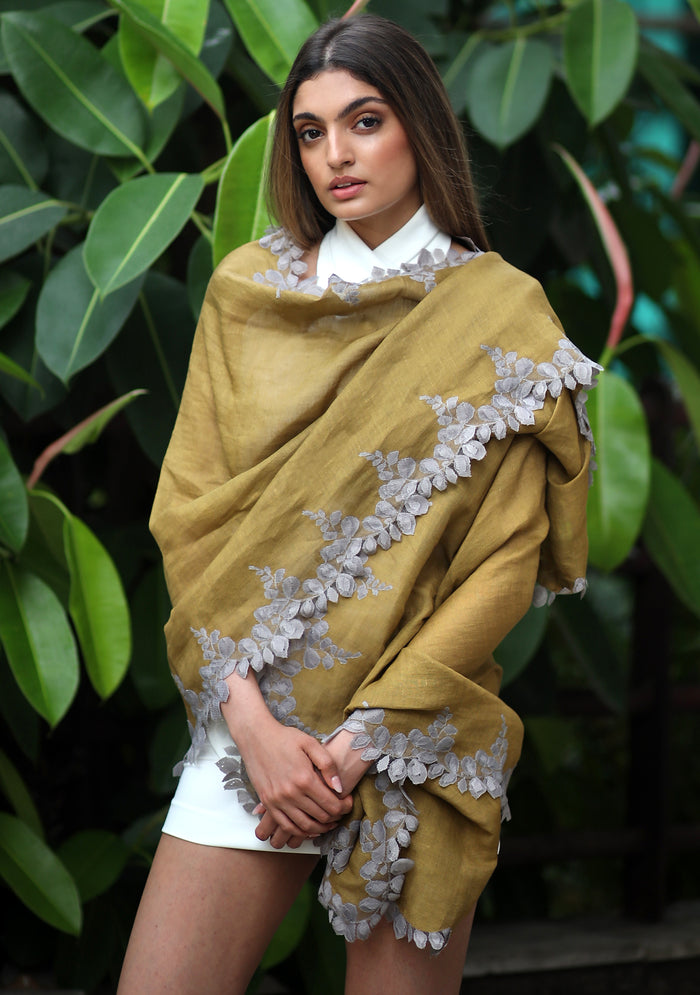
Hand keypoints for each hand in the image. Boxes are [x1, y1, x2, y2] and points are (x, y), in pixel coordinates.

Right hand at [252, 728, 372, 847]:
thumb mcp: (311, 743)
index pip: (332, 804)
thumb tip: (339, 788)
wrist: (256, 736)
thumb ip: (328, 765)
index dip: (344, 807)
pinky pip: (286, 826)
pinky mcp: (268, 803)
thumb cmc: (284, 738)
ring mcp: (277, 801)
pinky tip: (309, 827)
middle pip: (320, 817)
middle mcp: (291, 794)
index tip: (348, 802)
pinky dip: (300, 831)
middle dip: (335, 817)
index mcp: (305, 778)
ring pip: (305, 826)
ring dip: (320, 828)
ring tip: (329, 822)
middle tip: (341, 811)